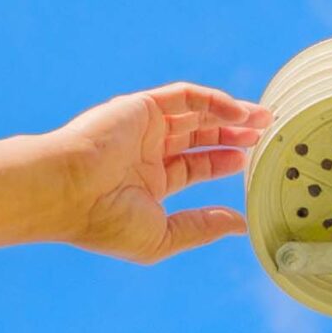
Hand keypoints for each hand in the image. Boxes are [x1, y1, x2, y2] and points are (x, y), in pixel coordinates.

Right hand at [0, 82, 272, 261]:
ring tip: (262, 118)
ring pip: (195, 114)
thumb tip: (240, 225)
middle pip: (198, 137)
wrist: (66, 191)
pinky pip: (185, 97)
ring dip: (230, 114)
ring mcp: (142, 127)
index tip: (251, 162)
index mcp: (146, 183)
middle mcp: (144, 152)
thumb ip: (202, 227)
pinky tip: (239, 113)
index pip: (192, 167)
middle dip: (232, 135)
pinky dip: (214, 101)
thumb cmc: (106, 221)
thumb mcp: (162, 236)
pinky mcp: (141, 106)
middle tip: (265, 134)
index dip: (222, 163)